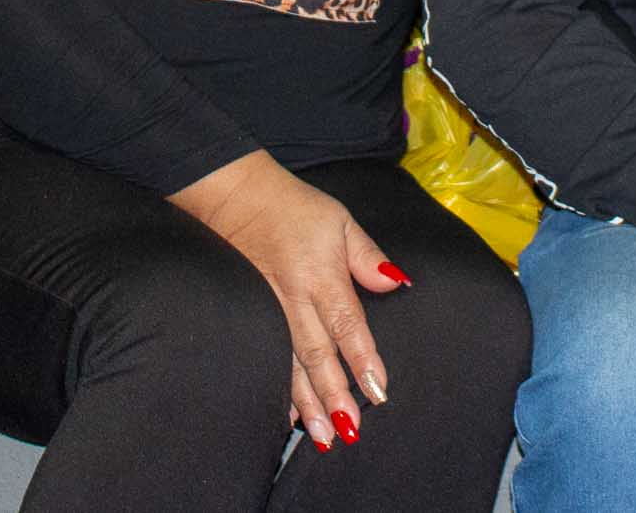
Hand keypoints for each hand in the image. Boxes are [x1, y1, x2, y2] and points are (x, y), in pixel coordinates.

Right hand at [171, 151, 405, 450]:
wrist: (237, 199)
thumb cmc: (295, 209)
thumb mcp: (341, 221)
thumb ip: (368, 257)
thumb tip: (398, 283)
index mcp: (321, 276)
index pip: (346, 324)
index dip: (361, 358)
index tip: (378, 390)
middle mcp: (294, 301)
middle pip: (316, 354)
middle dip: (333, 393)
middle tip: (349, 429)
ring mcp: (270, 313)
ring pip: (289, 365)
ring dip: (307, 402)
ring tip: (323, 436)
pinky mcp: (253, 318)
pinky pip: (266, 360)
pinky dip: (278, 390)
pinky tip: (287, 416)